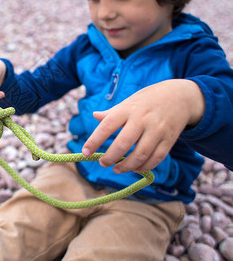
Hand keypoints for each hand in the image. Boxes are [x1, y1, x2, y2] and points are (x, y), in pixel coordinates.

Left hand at [82, 79, 204, 172]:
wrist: (181, 96)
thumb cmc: (148, 100)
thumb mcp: (129, 101)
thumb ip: (112, 112)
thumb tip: (95, 116)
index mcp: (127, 109)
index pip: (106, 126)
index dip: (94, 141)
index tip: (85, 153)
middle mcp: (142, 119)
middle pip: (123, 143)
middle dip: (110, 157)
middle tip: (103, 163)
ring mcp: (157, 130)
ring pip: (140, 154)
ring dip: (126, 166)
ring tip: (117, 169)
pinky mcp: (169, 139)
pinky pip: (156, 158)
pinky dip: (144, 167)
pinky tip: (135, 168)